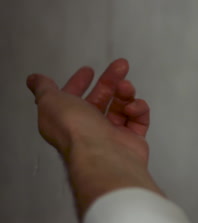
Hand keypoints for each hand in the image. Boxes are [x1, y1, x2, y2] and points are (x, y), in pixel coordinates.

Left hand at [27, 59, 150, 165]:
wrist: (104, 156)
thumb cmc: (76, 130)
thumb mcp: (51, 101)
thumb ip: (44, 88)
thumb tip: (34, 80)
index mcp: (67, 120)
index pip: (72, 98)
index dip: (78, 83)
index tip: (88, 71)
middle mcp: (88, 128)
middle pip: (101, 98)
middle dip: (111, 80)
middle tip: (121, 66)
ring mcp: (111, 135)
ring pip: (121, 107)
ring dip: (125, 93)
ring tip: (126, 89)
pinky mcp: (132, 140)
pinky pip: (138, 119)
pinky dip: (138, 110)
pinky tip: (133, 108)